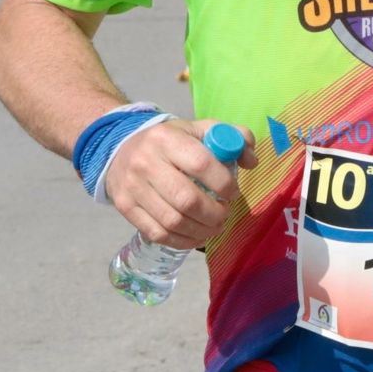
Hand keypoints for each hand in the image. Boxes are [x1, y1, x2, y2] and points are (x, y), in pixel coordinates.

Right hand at [104, 118, 255, 248]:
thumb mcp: (198, 130)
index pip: (200, 164)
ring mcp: (132, 187)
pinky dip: (182, 241)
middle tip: (225, 214)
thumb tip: (251, 161)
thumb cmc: (170, 141)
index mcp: (166, 138)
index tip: (233, 192)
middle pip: (187, 199)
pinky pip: (158, 234)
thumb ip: (232, 138)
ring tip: (214, 226)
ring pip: (173, 221)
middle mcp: (145, 162)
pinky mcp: (125, 207)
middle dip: (214, 214)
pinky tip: (196, 236)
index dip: (223, 183)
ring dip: (201, 230)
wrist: (120, 149)